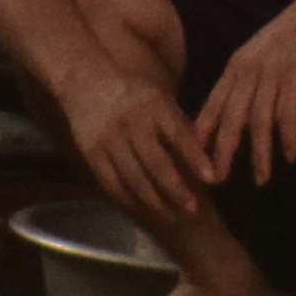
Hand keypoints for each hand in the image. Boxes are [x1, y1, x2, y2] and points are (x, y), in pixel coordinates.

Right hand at [61, 58, 213, 223]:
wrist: (84, 79)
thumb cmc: (132, 90)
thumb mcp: (157, 95)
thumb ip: (177, 123)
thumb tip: (204, 154)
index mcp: (153, 104)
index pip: (179, 134)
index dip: (196, 157)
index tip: (211, 179)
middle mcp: (132, 122)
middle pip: (157, 164)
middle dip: (177, 189)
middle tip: (193, 209)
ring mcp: (110, 139)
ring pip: (135, 179)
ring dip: (155, 202)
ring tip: (171, 217)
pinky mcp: (92, 153)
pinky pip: (113, 183)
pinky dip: (129, 200)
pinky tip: (142, 210)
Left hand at [194, 0, 295, 182]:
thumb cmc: (287, 40)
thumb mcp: (256, 58)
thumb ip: (241, 85)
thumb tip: (228, 119)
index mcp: (234, 68)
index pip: (211, 106)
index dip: (201, 135)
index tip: (194, 162)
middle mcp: (248, 71)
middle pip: (231, 118)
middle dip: (223, 152)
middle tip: (218, 180)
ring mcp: (272, 74)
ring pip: (259, 121)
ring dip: (260, 154)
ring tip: (261, 179)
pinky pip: (288, 113)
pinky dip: (289, 136)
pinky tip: (291, 155)